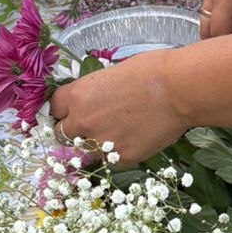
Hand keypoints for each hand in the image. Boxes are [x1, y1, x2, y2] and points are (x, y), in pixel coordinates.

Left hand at [50, 50, 188, 165]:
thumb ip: (93, 93)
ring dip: (95, 144)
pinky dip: (118, 153)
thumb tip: (91, 104)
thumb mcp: (110, 75)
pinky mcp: (120, 159)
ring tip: (119, 131)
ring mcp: (100, 144)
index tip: (72, 111)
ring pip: (85, 151)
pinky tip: (135, 137)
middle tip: (93, 125)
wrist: (178, 90)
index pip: (53, 109)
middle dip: (73, 130)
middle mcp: (82, 122)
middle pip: (61, 134)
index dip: (63, 110)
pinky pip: (110, 160)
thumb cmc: (150, 72)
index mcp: (77, 96)